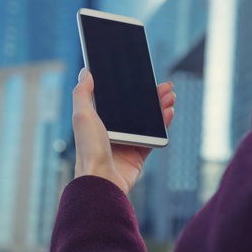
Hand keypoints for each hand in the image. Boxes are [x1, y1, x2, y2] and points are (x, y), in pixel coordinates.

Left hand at [72, 68, 175, 194]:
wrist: (102, 180)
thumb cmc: (88, 149)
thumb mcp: (82, 115)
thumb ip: (82, 93)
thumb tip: (84, 72)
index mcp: (97, 121)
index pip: (116, 100)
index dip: (128, 88)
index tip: (140, 76)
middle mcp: (111, 131)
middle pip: (134, 109)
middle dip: (150, 96)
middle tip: (163, 85)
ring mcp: (126, 143)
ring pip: (147, 121)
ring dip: (159, 107)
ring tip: (170, 95)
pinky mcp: (138, 155)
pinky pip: (153, 137)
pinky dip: (163, 124)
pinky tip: (168, 112)